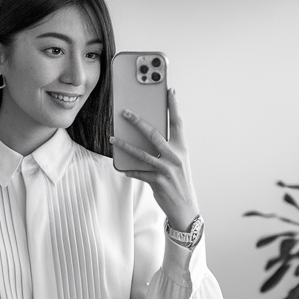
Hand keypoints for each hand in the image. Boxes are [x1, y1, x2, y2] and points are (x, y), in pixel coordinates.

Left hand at [111, 88, 200, 231]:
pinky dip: (129, 169)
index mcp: (182, 148)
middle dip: (138, 121)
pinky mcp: (157, 181)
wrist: (185, 207)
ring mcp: (166, 169)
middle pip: (154, 134)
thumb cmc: (179, 182)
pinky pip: (138, 172)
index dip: (174, 106)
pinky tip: (121, 167)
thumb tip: (146, 137)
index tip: (170, 90)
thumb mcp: (177, 162)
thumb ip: (166, 149)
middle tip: (126, 112)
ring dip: (124, 145)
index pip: (178, 122)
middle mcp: (175, 156)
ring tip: (112, 139)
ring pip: (141, 153)